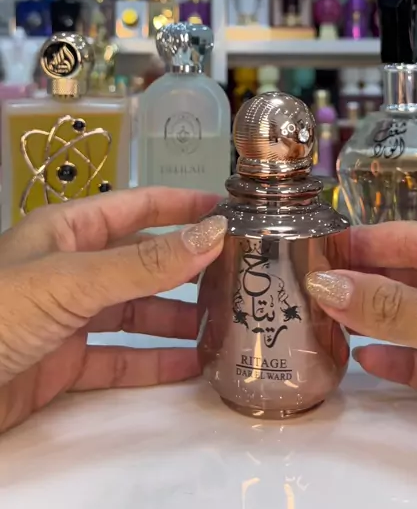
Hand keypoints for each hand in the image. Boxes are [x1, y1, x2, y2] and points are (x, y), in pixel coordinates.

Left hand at [0, 188, 225, 433]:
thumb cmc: (1, 313)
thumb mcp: (72, 281)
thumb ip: (143, 263)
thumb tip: (212, 233)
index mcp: (67, 232)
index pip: (135, 207)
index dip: (179, 205)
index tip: (227, 209)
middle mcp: (71, 269)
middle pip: (140, 262)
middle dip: (185, 269)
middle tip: (237, 276)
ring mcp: (68, 317)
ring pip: (134, 311)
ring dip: (175, 319)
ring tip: (221, 326)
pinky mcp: (64, 363)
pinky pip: (118, 358)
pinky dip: (153, 362)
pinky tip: (188, 367)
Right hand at [305, 221, 416, 405]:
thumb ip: (397, 308)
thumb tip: (325, 285)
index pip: (410, 238)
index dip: (362, 241)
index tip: (312, 248)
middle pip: (408, 278)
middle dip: (359, 283)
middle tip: (308, 289)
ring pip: (415, 322)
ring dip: (372, 323)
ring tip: (324, 321)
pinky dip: (399, 361)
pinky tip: (364, 359)